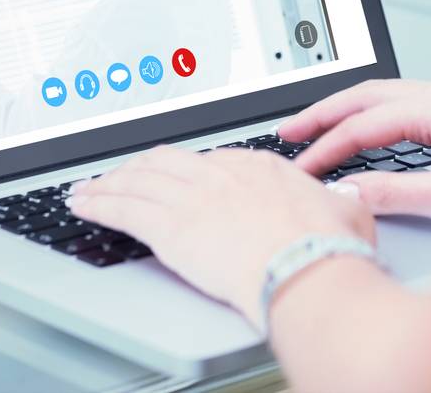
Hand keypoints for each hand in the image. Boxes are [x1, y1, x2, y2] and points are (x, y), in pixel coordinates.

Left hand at [69, 146, 373, 324]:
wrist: (307, 268)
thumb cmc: (328, 247)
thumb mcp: (348, 212)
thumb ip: (339, 201)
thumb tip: (344, 197)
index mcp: (260, 167)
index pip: (211, 161)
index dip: (186, 170)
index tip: (176, 176)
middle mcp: (222, 175)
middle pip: (167, 163)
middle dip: (139, 169)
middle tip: (122, 175)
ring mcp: (193, 197)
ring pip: (137, 182)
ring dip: (107, 184)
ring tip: (88, 189)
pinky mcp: (170, 227)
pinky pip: (123, 210)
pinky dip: (98, 204)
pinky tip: (83, 205)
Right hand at [282, 80, 430, 222]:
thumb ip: (397, 194)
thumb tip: (349, 193)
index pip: (366, 124)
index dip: (327, 146)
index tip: (302, 167)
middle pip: (369, 94)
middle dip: (324, 112)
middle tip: (288, 130)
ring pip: (388, 94)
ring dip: (349, 110)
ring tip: (316, 128)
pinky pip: (407, 103)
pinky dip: (376, 115)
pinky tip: (367, 131)